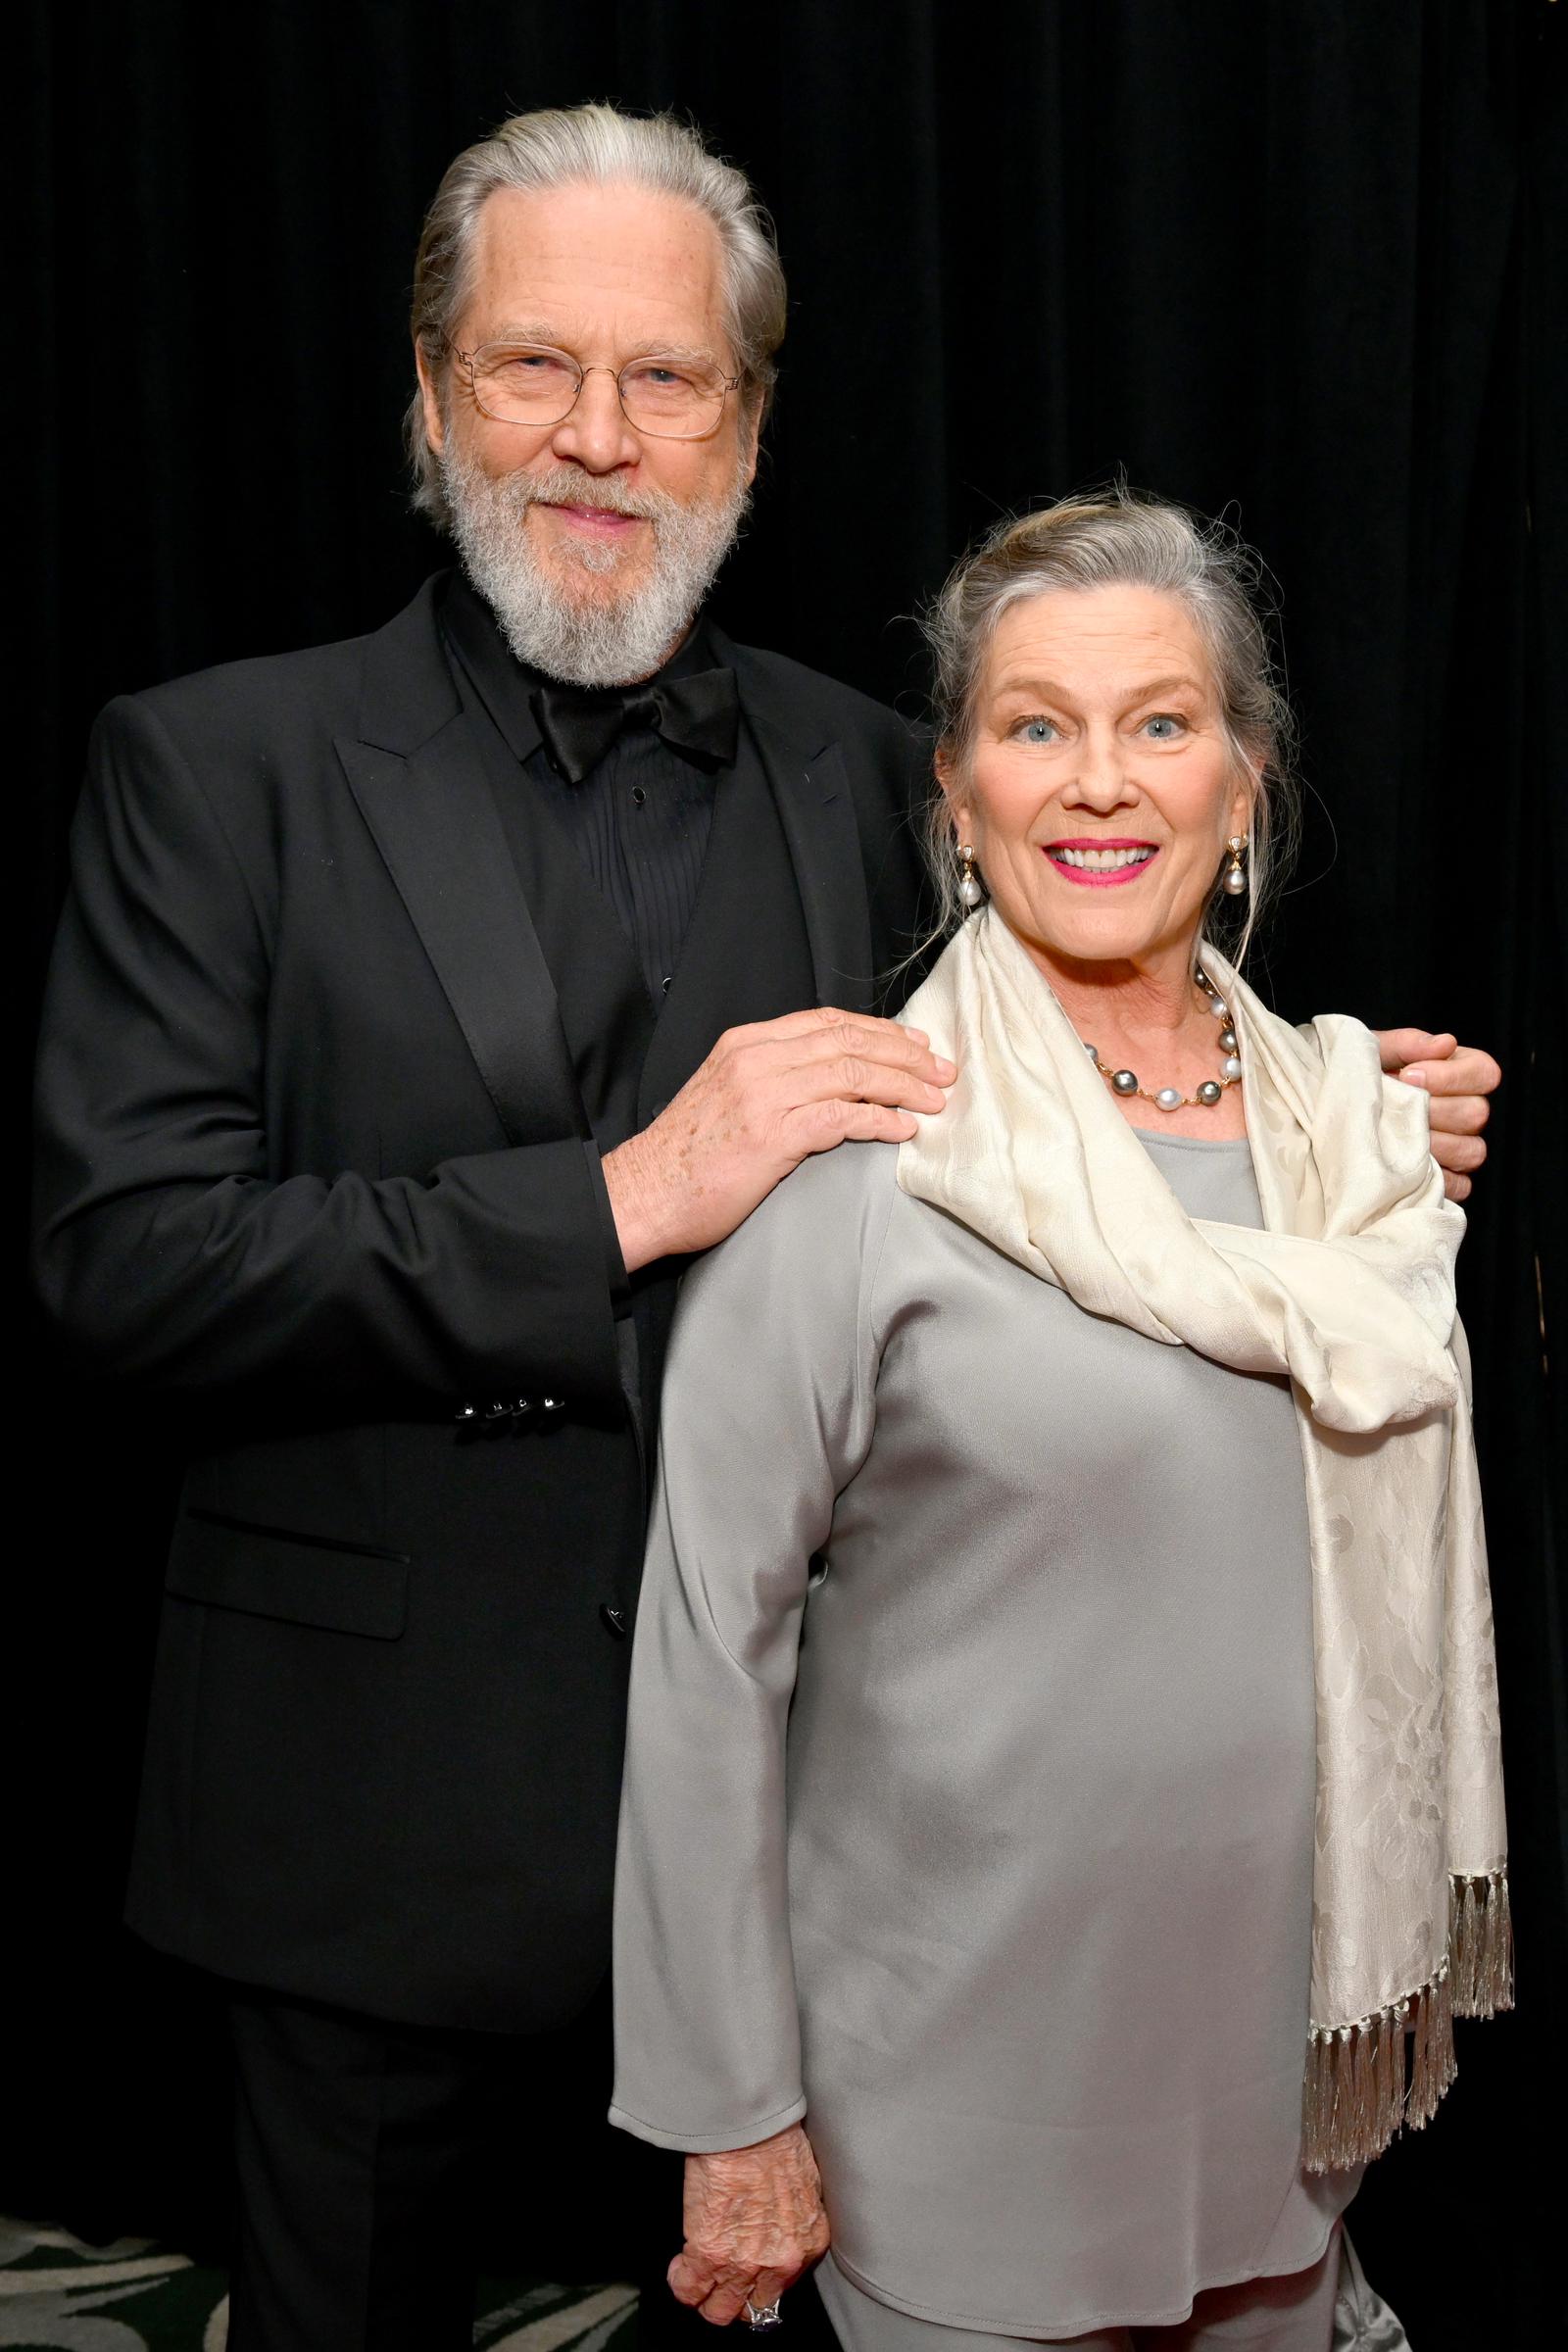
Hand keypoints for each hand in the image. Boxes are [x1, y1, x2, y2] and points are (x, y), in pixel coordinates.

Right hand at [604, 1008, 956, 1272]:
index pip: (828, 1022)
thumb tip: (830, 1080)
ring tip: (934, 1101)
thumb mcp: (725, 1094)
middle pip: (849, 1042)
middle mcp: (756, 1059)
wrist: (643, 1195)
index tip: (915, 1045)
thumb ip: (771, 1078)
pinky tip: (903, 1129)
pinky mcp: (771, 1136)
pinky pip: (842, 1118)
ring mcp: (763, 1095)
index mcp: (745, 1044)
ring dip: (903, 1086)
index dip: (880, 1030)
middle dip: (904, 1055)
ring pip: (853, 1073)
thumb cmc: (686, 1156)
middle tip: (941, 1072)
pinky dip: (880, 1120)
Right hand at [668, 2123, 830, 2325]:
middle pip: (754, 2309)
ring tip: (698, 2277)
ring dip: (706, 2296)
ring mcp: (744, 2264)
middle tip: (721, 2278)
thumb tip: (773, 2226)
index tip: (748, 2271)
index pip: (784, 2287)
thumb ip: (791, 2219)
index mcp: (808, 2243)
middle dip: (735, 2296)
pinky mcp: (709, 2255)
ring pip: (721, 2311)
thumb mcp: (802, 2185)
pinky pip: (689, 2290)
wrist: (748, 2125)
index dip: (759, 2280)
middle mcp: (781, 2263)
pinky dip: (681, 2281)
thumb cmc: (774, 2139)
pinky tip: (681, 2265)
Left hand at [1374, 1029, 1501, 1203]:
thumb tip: (1445, 1043)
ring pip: (1471, 1150)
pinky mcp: (1448, 1182)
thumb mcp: (1373, 1052)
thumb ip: (1407, 1044)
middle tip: (1395, 1108)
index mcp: (1457, 1073)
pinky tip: (1404, 1166)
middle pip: (1476, 1113)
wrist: (1329, 1114)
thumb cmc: (1357, 1080)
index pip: (1484, 1072)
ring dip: (1430, 1143)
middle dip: (1432, 1109)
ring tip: (1395, 1137)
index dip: (1452, 1075)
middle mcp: (1467, 1111)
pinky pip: (1459, 1185)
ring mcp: (1461, 1149)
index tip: (1409, 1075)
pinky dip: (1432, 1178)